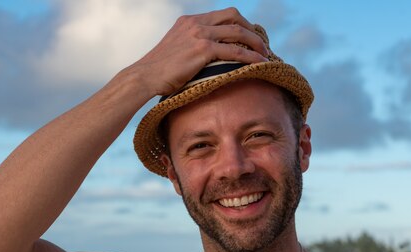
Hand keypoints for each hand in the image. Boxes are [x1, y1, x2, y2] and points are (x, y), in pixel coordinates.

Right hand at [131, 7, 268, 96]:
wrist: (144, 77)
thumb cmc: (158, 71)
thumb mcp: (175, 50)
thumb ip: (190, 46)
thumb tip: (205, 59)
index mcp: (189, 21)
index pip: (222, 15)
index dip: (240, 25)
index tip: (250, 38)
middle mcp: (195, 23)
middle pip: (233, 16)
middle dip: (251, 30)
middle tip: (261, 45)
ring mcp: (199, 34)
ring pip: (238, 32)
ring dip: (256, 43)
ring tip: (266, 55)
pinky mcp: (202, 50)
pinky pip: (234, 51)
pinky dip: (250, 57)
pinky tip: (260, 64)